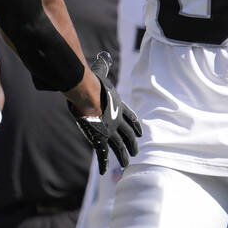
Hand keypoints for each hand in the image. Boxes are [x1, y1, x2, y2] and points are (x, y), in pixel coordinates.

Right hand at [68, 53, 142, 173]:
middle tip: (135, 152)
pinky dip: (104, 163)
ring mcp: (109, 131)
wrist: (86, 93)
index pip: (131, 118)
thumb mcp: (101, 72)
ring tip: (127, 164)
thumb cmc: (93, 82)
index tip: (140, 133)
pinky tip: (105, 172)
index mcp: (119, 106)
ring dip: (123, 156)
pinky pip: (102, 154)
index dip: (136, 126)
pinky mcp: (99, 138)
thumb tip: (105, 55)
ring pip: (119, 147)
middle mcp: (117, 120)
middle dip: (132, 144)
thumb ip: (104, 65)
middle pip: (128, 135)